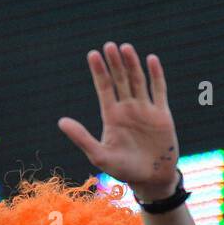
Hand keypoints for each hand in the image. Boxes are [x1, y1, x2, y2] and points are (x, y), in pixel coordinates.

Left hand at [57, 42, 178, 201]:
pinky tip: (151, 60)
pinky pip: (159, 90)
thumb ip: (81, 137)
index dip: (99, 71)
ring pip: (138, 81)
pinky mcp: (162, 114)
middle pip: (120, 80)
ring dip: (132, 64)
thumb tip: (61, 121)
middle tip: (109, 45)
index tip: (93, 54)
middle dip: (114, 63)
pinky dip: (156, 75)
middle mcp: (128, 108)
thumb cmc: (123, 169)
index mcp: (111, 116)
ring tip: (125, 48)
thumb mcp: (99, 155)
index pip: (104, 88)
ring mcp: (145, 109)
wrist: (151, 179)